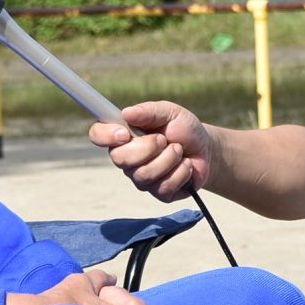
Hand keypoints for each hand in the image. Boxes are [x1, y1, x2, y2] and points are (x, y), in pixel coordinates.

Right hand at [89, 101, 213, 201]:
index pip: (98, 135)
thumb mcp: (170, 112)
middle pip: (119, 159)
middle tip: (165, 139)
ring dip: (168, 158)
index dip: (106, 135)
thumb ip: (149, 111)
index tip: (124, 133)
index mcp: (124, 135)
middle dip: (147, 147)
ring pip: (143, 175)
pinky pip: (162, 188)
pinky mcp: (158, 193)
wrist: (207, 149)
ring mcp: (141, 177)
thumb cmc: (184, 129)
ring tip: (179, 151)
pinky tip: (186, 165)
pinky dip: (180, 172)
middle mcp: (127, 158)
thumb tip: (126, 113)